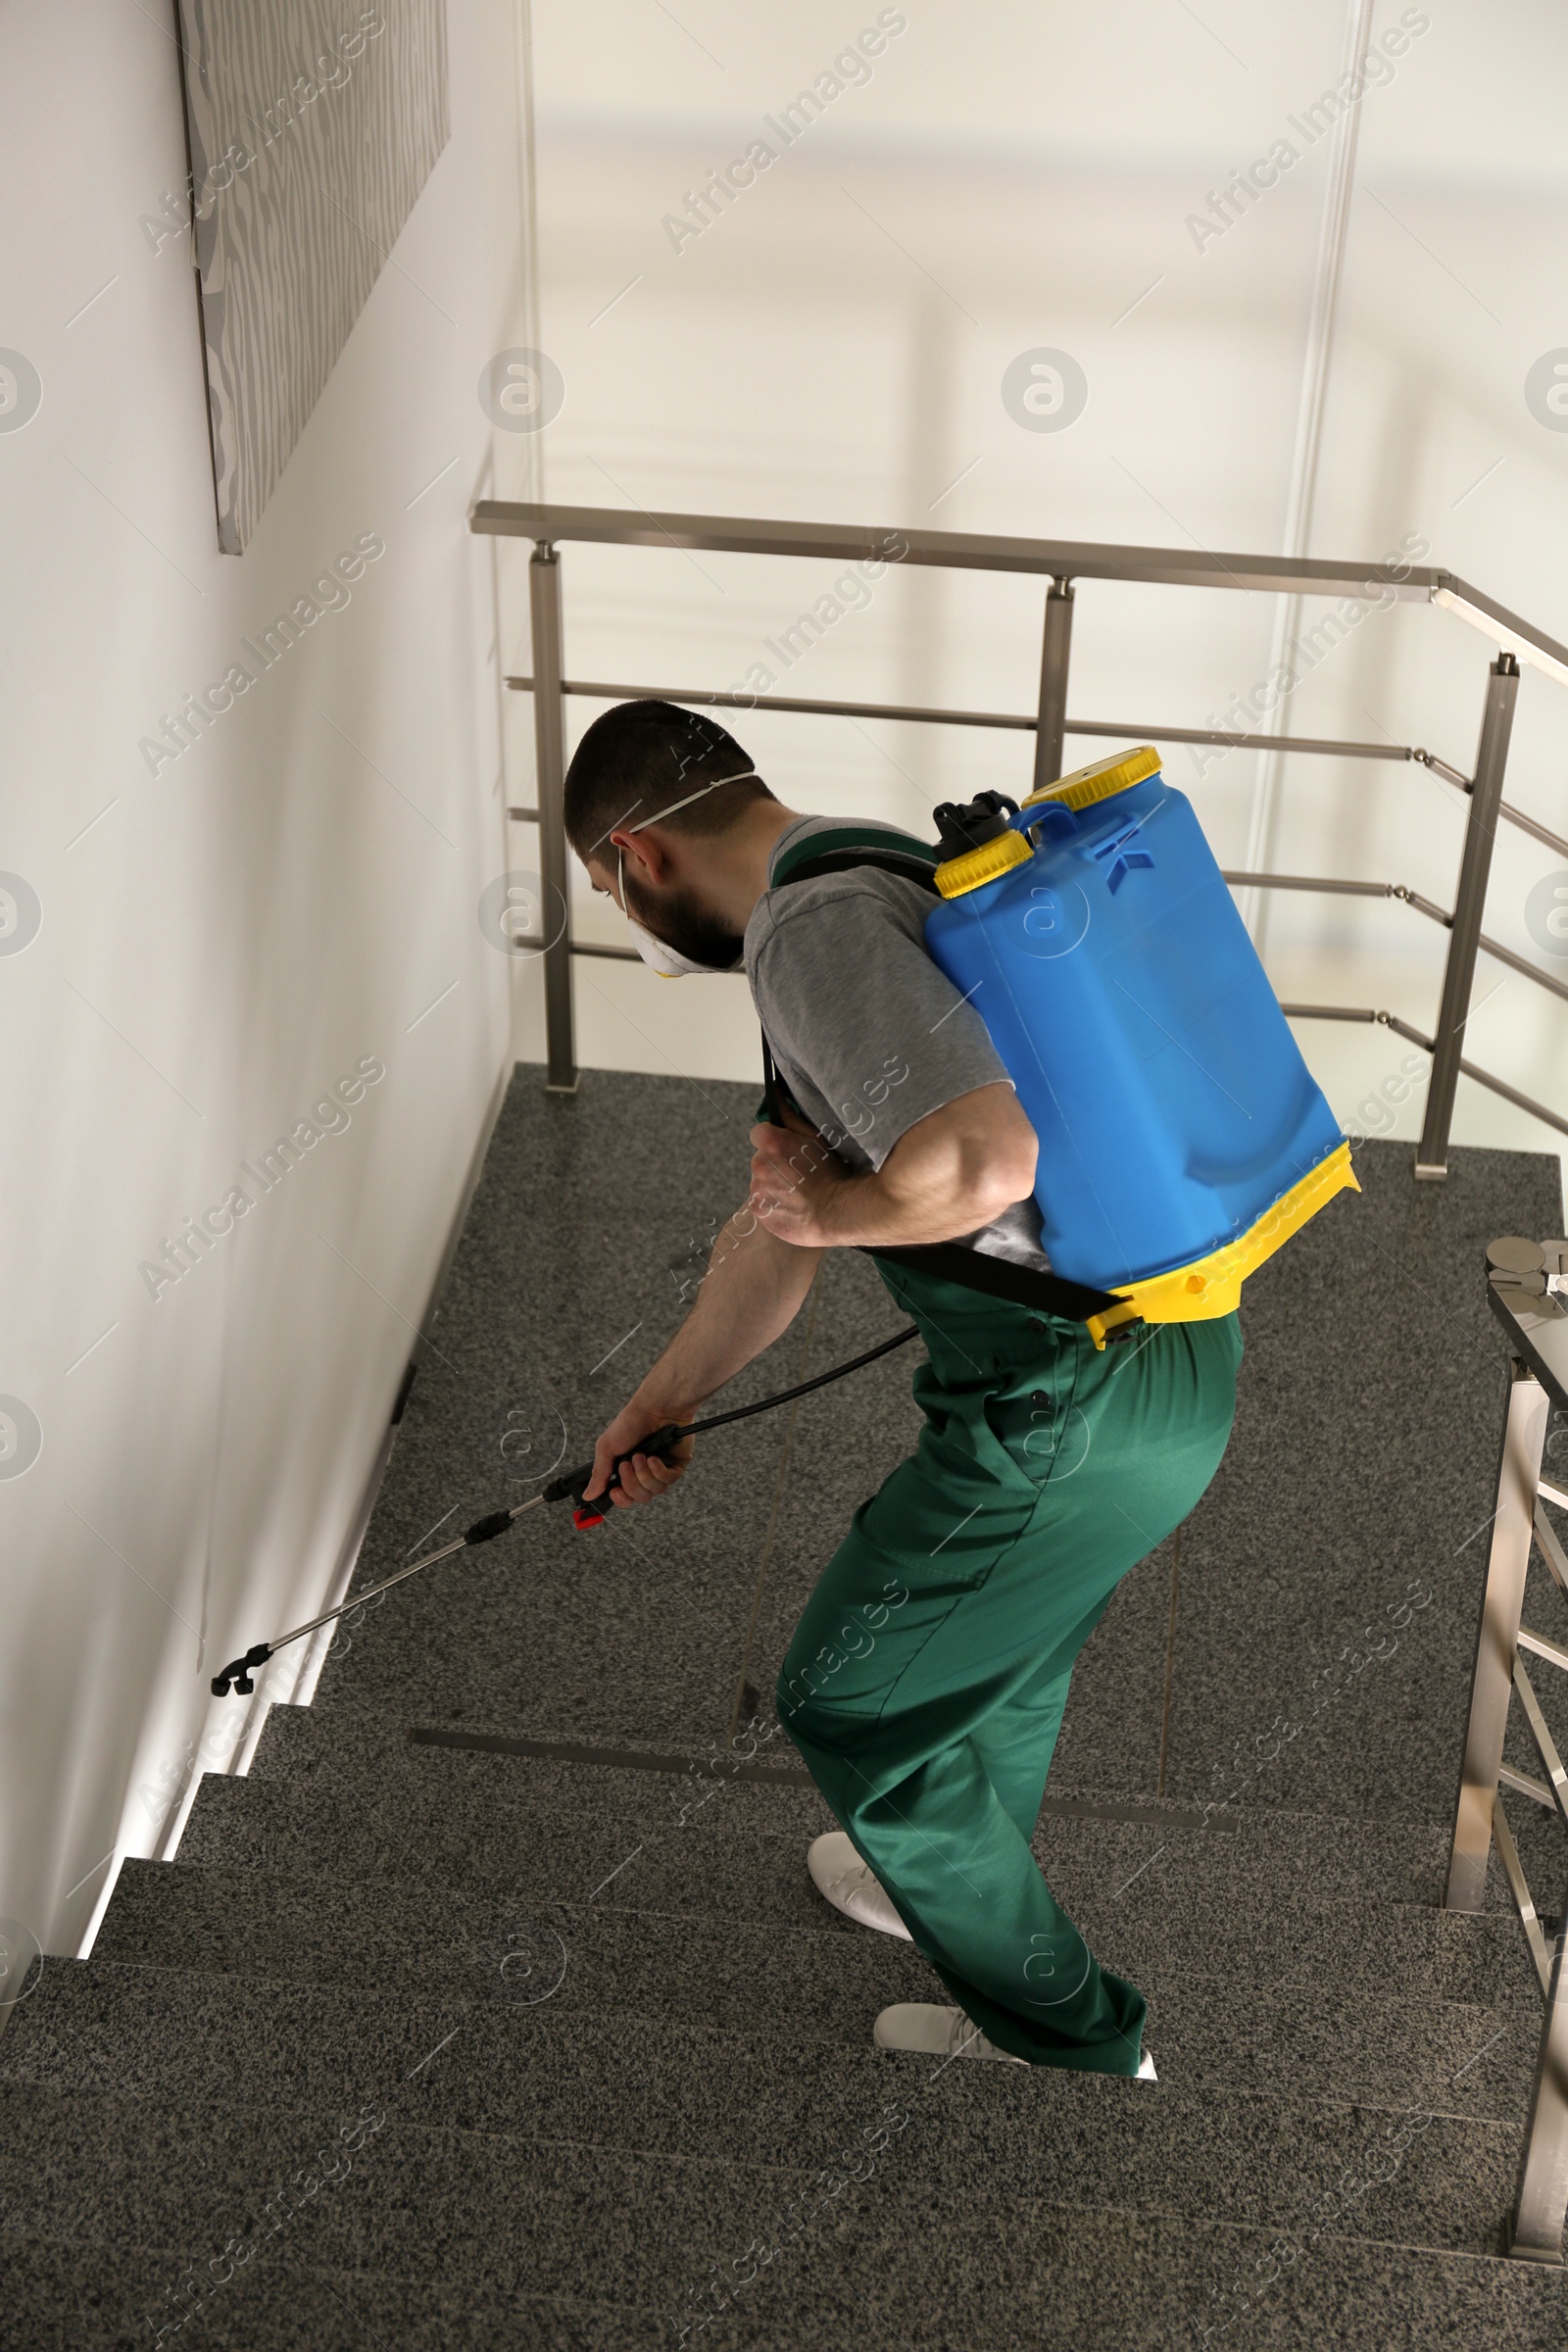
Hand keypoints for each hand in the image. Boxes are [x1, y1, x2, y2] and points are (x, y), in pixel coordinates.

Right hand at [584, 1397, 695, 1508]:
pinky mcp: (676, 1467)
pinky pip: (668, 1481)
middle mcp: (643, 1473)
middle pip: (639, 1497)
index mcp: (626, 1471)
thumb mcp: (607, 1448)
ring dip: (644, 1474)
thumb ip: (599, 1474)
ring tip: (641, 1456)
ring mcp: (660, 1471)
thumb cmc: (630, 1424)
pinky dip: (659, 1470)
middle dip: (631, 1482)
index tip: (614, 1492)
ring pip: (654, 1491)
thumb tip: (588, 1495)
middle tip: (627, 1465)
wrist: (653, 1409)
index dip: (620, 1499)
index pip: (624, 1497)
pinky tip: (654, 1458)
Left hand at [748, 1114, 846, 1245]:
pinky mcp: (758, 1211)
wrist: (836, 1212)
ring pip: (761, 1182)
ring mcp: (756, 1189)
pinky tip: (792, 1206)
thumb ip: (790, 1115)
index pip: (759, 1134)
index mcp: (770, 1143)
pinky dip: (773, 1204)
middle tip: (798, 1174)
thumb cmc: (830, 1173)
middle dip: (774, 1164)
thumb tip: (775, 1093)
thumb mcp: (815, 1137)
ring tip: (797, 1193)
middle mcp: (759, 1164)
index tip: (788, 1151)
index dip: (774, 1141)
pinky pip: (761, 1203)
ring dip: (773, 1185)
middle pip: (761, 1159)